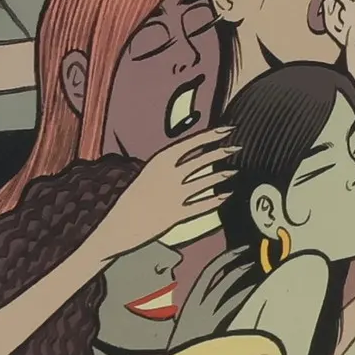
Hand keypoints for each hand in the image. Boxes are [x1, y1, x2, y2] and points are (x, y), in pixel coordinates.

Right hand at [92, 127, 236, 255]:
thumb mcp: (148, 175)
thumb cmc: (132, 199)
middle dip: (221, 152)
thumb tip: (190, 159)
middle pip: (201, 160)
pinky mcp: (176, 214)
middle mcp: (168, 176)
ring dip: (222, 176)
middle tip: (236, 147)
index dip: (211, 135)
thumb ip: (169, 167)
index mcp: (159, 161)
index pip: (190, 143)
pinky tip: (226, 196)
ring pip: (205, 182)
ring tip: (233, 172)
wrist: (118, 226)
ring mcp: (173, 195)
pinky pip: (202, 206)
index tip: (227, 129)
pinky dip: (216, 200)